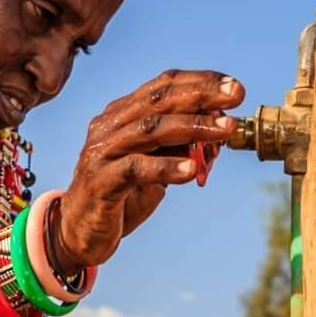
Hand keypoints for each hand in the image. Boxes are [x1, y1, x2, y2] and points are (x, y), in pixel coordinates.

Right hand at [55, 72, 244, 270]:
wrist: (80, 234)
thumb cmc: (122, 197)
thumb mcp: (156, 166)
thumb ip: (178, 147)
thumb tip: (218, 131)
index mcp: (122, 115)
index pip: (162, 87)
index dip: (199, 82)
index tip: (233, 86)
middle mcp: (109, 126)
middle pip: (159, 101)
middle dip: (201, 95)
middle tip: (235, 96)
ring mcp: (102, 152)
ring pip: (150, 129)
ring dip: (193, 126)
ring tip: (226, 129)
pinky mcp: (99, 181)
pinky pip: (136, 168)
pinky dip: (166, 166)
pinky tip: (193, 170)